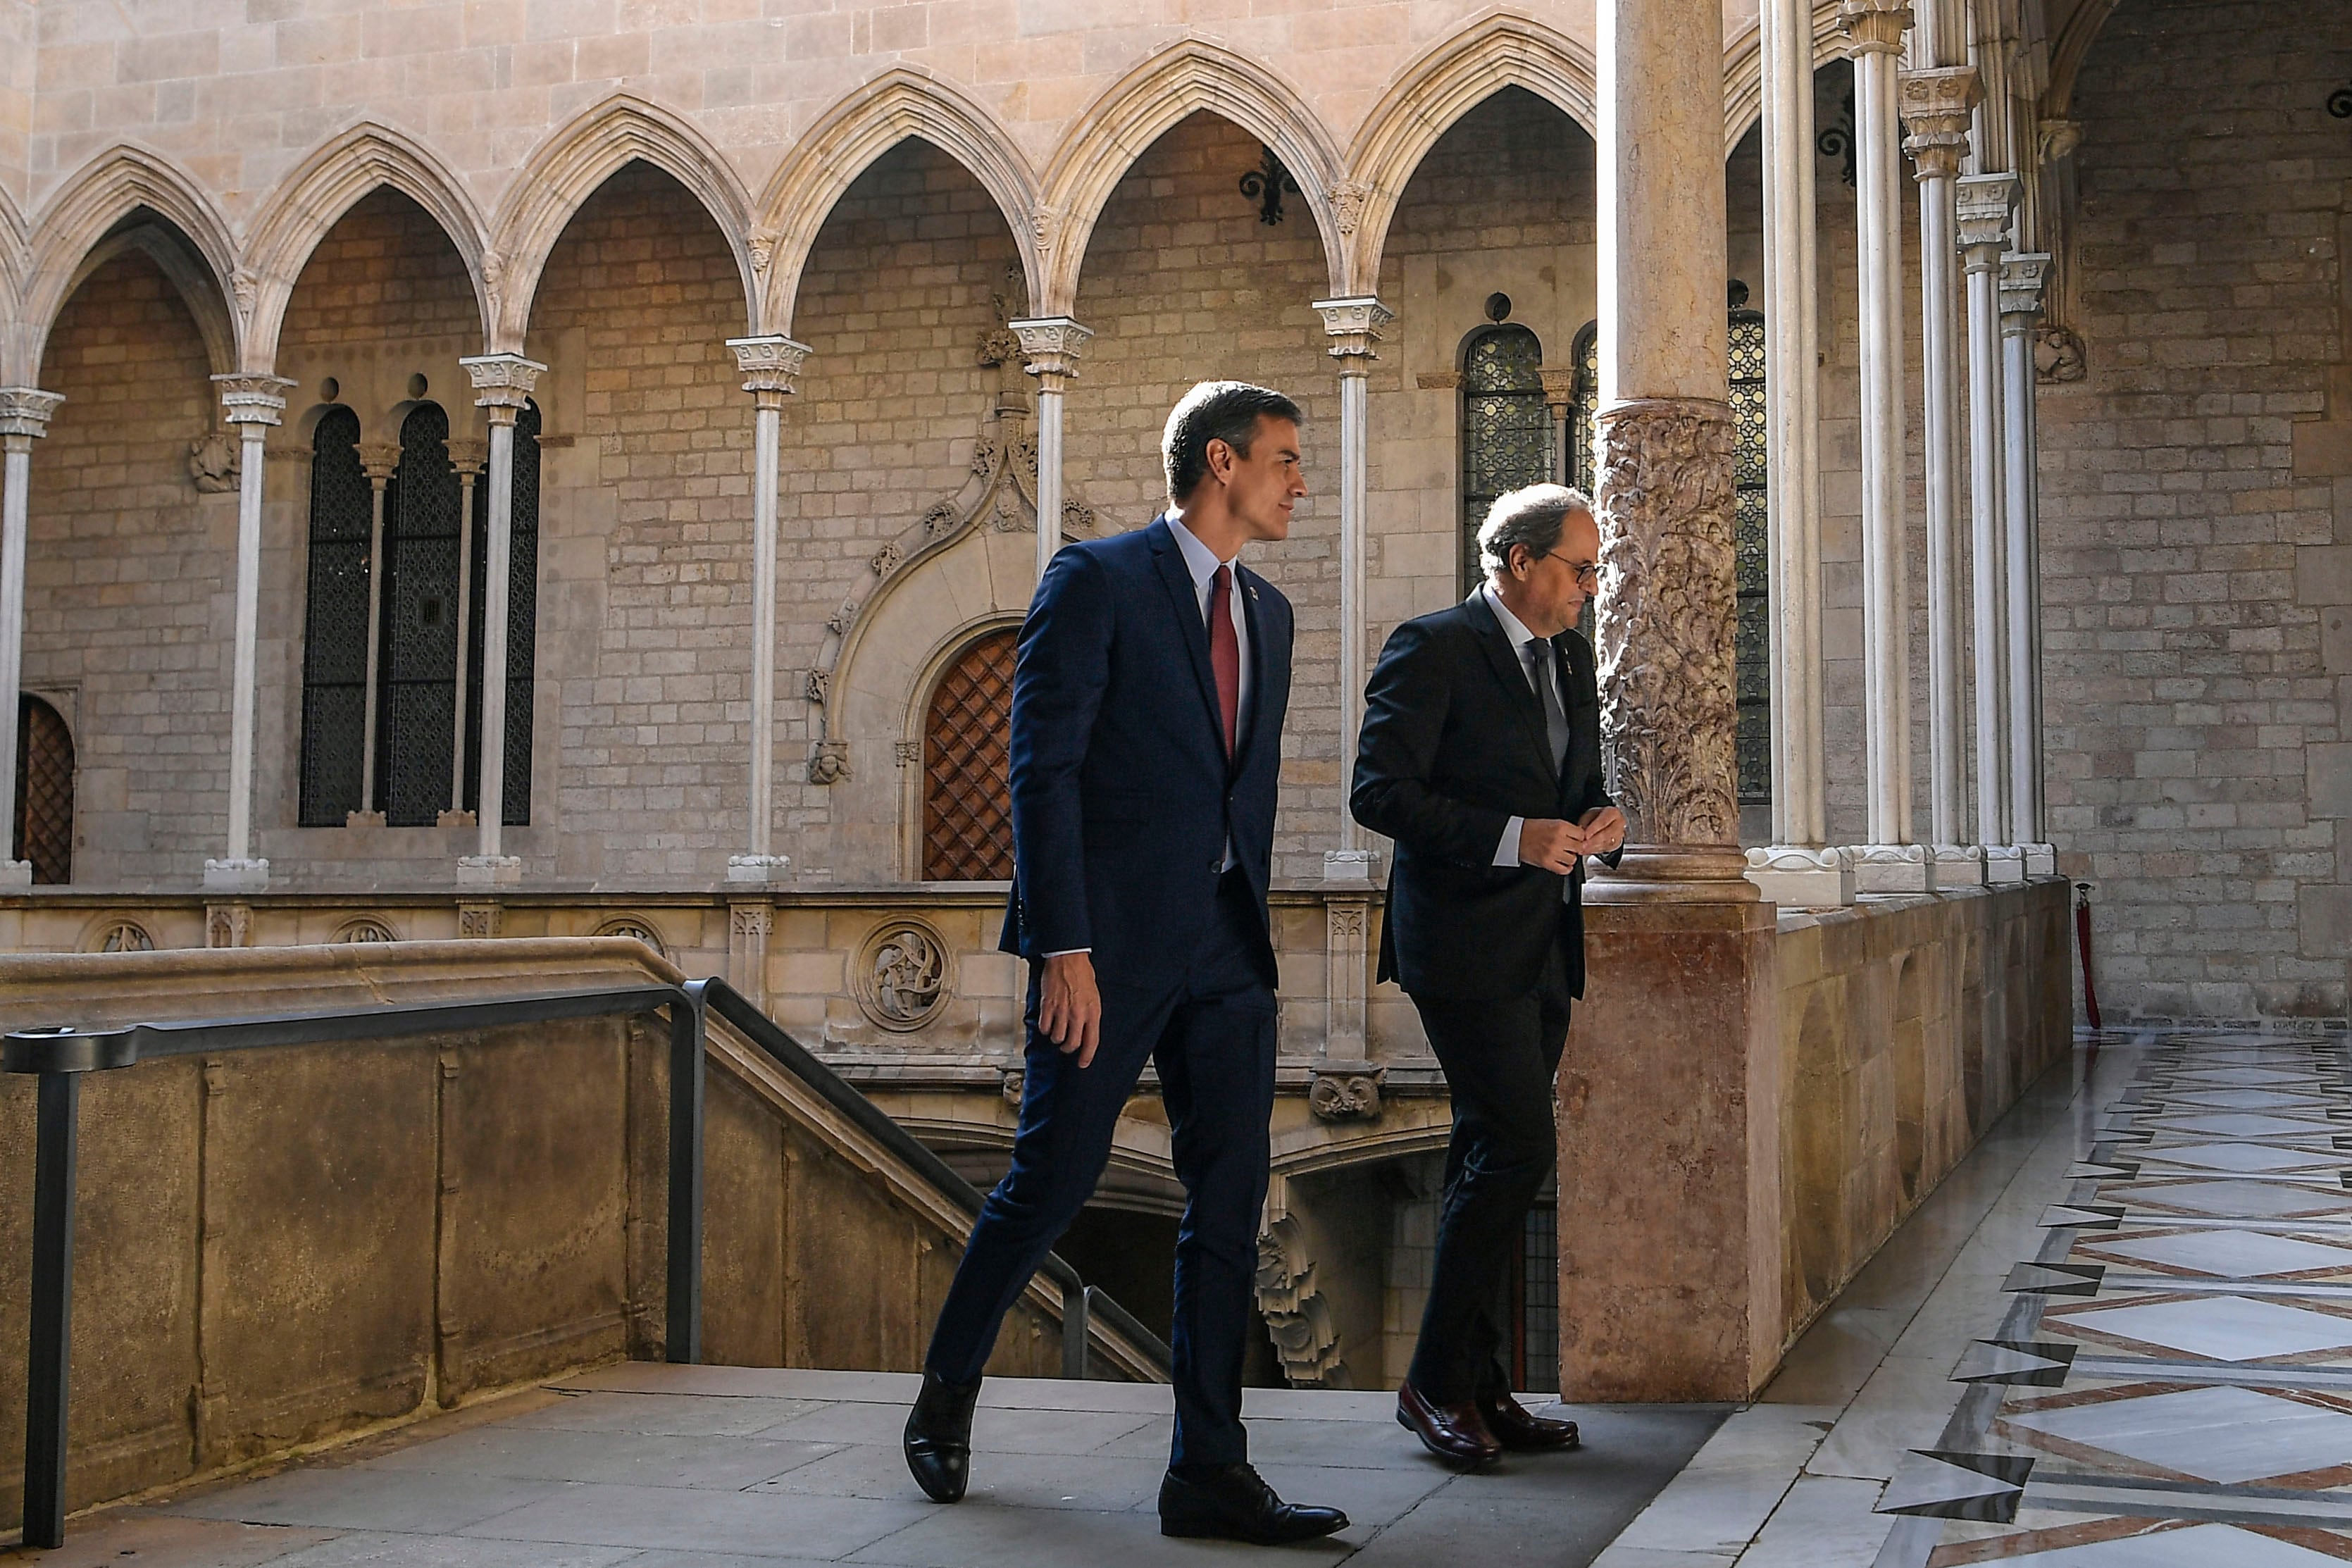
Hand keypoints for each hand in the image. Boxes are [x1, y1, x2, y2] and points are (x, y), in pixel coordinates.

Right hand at [1039, 951, 1102, 1067]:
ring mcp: (1062, 1011)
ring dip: (1056, 1038)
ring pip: (1057, 1038)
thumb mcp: (1094, 997)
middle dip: (1068, 1048)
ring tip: (1056, 1031)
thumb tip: (1086, 1031)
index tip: (1083, 1063)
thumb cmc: (1082, 974)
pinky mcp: (1048, 1006)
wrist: (1067, 958)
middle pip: (1072, 1044)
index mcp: (1093, 1012)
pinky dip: (1045, 1029)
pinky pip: (1044, 1027)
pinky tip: (1048, 1023)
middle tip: (1066, 1045)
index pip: (1091, 1042)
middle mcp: (1078, 1014)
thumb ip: (1090, 1015)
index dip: (1087, 1056)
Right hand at [1517, 817, 1588, 873]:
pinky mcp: (1547, 863)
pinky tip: (1562, 863)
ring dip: (1569, 858)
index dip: (1579, 837)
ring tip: (1563, 854)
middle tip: (1570, 847)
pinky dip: (1565, 868)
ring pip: (1573, 859)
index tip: (1576, 839)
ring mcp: (1552, 852)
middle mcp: (1558, 840)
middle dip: (1575, 848)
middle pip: (1579, 847)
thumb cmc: (1533, 829)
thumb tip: (1580, 836)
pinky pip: (1564, 870)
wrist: (1516, 836)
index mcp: (1560, 827)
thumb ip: (1568, 829)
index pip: (1581, 835)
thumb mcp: (1552, 822)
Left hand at [1578, 805, 1626, 857]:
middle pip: (1606, 834)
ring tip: (1582, 848)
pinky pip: (1605, 849)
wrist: (1603, 823)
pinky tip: (1585, 850)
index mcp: (1613, 813)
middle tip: (1582, 845)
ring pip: (1606, 843)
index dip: (1593, 829)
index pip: (1603, 821)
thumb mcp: (1588, 816)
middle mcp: (1619, 823)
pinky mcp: (1616, 844)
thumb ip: (1585, 823)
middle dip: (1593, 841)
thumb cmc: (1596, 817)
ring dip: (1593, 847)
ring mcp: (1619, 835)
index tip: (1585, 835)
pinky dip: (1594, 850)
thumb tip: (1580, 833)